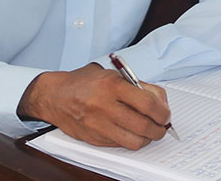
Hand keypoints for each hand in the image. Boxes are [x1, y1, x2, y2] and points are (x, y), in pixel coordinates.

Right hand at [18, 63, 170, 149]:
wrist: (55, 96)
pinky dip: (130, 140)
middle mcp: (105, 106)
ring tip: (148, 131)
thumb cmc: (85, 82)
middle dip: (159, 129)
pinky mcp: (94, 139)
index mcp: (112, 85)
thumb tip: (160, 102)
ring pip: (134, 141)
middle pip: (144, 126)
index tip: (165, 114)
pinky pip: (120, 145)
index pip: (148, 104)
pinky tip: (130, 132)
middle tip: (161, 126)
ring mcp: (99, 125)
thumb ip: (138, 86)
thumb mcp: (112, 74)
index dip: (163, 112)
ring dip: (147, 138)